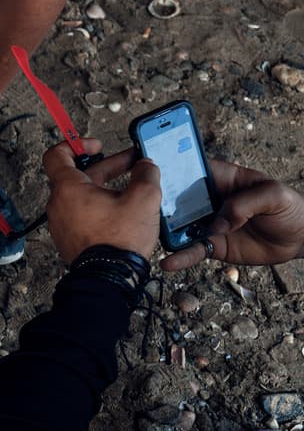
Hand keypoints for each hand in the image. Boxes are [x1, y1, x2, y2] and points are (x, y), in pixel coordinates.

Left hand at [43, 140, 160, 261]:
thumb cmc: (119, 239)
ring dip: (105, 188)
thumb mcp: (144, 198)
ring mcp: (61, 223)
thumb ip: (146, 174)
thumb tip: (146, 166)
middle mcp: (58, 204)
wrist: (108, 278)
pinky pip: (82, 215)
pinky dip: (99, 207)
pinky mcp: (69, 238)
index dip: (76, 144)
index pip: (56, 155)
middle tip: (132, 164)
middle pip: (79, 176)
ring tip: (133, 189)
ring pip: (82, 196)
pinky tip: (123, 211)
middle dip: (107, 167)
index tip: (97, 146)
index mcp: (68, 188)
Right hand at [160, 159, 303, 270]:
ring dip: (165, 230)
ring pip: (180, 226)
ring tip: (150, 235)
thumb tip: (219, 223)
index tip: (149, 171)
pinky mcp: (213, 244)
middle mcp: (210, 199)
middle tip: (143, 207)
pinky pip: (193, 250)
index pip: (192, 169)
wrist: (300, 239)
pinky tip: (168, 263)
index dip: (171, 167)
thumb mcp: (274, 195)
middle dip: (160, 202)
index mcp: (223, 178)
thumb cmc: (290, 208)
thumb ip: (245, 203)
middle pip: (178, 198)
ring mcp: (209, 222)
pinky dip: (180, 258)